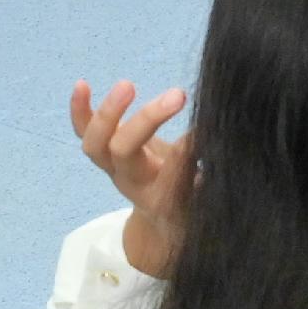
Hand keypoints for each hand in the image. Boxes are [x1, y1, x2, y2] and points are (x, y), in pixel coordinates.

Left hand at [72, 77, 194, 276]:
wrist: (164, 224)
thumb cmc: (194, 205)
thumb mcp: (209, 196)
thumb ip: (214, 170)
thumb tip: (227, 131)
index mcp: (164, 199)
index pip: (173, 170)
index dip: (189, 147)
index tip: (208, 125)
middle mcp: (133, 184)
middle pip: (125, 153)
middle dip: (147, 121)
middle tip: (178, 95)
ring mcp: (113, 169)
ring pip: (95, 145)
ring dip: (108, 113)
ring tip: (127, 85)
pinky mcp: (104, 154)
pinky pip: (84, 133)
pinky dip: (80, 110)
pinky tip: (82, 84)